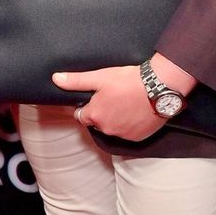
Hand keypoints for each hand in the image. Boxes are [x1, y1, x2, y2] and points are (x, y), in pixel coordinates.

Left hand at [53, 64, 168, 141]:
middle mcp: (106, 128)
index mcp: (94, 115)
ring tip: (126, 102)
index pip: (81, 115)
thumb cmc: (128, 80)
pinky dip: (130, 124)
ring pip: (113, 127)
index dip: (88, 106)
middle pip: (98, 122)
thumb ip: (76, 81)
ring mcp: (123, 134)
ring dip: (116, 119)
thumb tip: (56, 79)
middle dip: (102, 112)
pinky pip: (129, 132)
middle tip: (114, 96)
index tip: (97, 97)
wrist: (159, 87)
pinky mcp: (137, 137)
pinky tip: (136, 111)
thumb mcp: (100, 77)